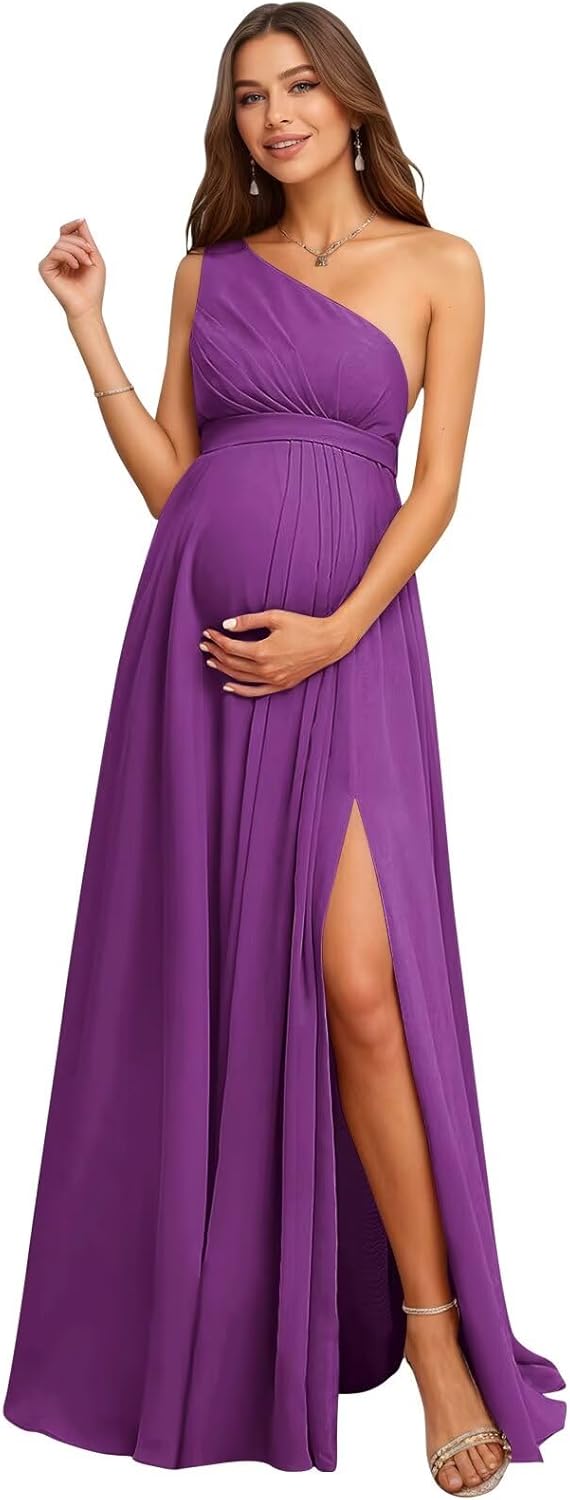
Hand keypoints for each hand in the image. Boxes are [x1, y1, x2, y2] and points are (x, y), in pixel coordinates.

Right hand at [38, 218, 104, 322]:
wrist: (87, 306)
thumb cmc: (92, 286)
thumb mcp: (94, 257)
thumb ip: (86, 238)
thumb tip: (81, 219)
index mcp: (68, 254)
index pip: (66, 233)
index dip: (72, 225)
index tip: (81, 220)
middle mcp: (57, 257)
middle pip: (65, 236)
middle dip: (80, 243)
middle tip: (90, 256)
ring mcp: (50, 263)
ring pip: (60, 243)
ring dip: (77, 250)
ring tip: (85, 263)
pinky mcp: (45, 269)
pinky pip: (55, 252)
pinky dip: (68, 256)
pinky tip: (75, 266)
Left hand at [199, 608, 347, 697]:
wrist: (329, 642)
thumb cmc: (304, 625)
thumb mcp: (275, 617)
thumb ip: (248, 621)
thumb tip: (226, 624)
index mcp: (262, 651)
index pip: (230, 647)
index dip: (217, 639)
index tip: (208, 632)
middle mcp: (265, 669)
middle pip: (232, 663)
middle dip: (216, 652)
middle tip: (205, 644)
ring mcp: (274, 680)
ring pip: (240, 677)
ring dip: (223, 669)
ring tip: (211, 660)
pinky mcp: (282, 685)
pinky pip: (256, 692)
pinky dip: (240, 690)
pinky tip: (228, 686)